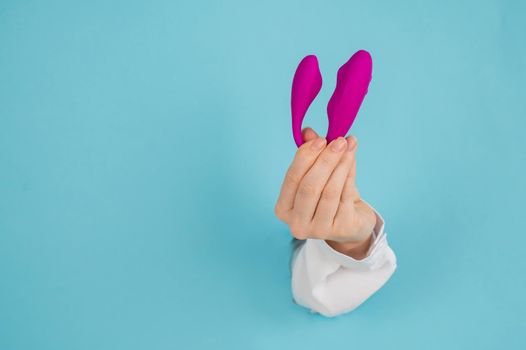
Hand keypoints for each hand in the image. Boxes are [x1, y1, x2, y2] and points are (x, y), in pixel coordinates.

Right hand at [274, 128, 376, 258]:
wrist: (351, 223)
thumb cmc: (328, 196)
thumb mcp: (317, 174)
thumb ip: (310, 153)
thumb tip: (308, 131)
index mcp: (283, 209)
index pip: (292, 179)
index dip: (305, 157)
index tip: (320, 139)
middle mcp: (297, 223)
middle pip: (309, 187)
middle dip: (325, 160)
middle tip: (339, 140)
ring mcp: (319, 230)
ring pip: (329, 191)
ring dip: (340, 164)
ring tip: (349, 145)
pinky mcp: (341, 229)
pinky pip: (346, 195)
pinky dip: (350, 173)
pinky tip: (352, 158)